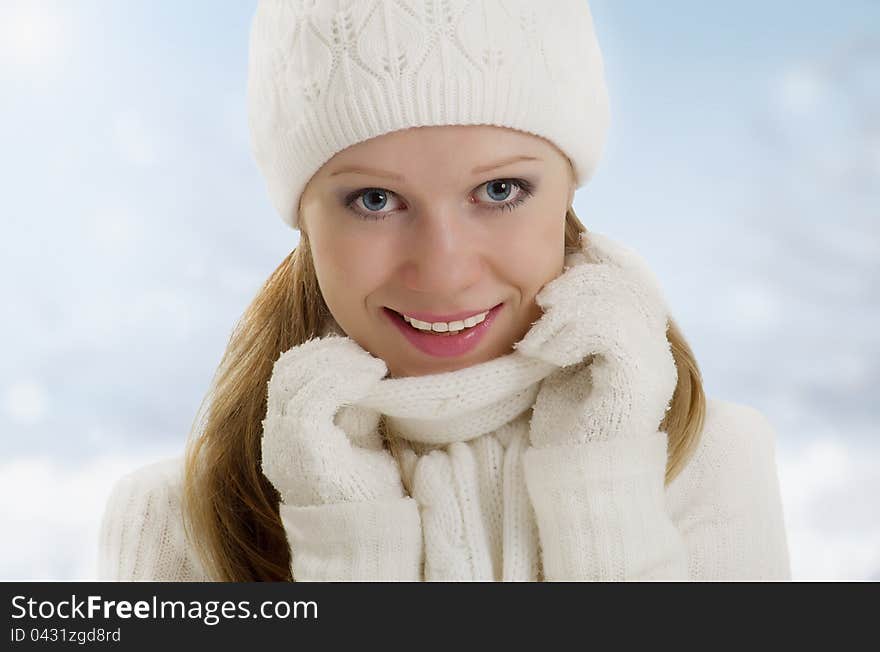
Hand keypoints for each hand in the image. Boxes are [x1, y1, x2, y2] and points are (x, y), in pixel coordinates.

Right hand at [260, 335, 405, 505]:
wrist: (368, 530)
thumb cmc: (368, 486)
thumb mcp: (358, 432)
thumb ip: (351, 401)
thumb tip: (363, 362)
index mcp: (285, 430)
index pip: (287, 373)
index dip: (319, 352)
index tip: (357, 348)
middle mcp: (276, 435)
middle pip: (286, 369)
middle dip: (327, 351)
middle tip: (365, 351)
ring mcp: (284, 442)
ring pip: (297, 377)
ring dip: (340, 361)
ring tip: (375, 365)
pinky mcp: (301, 448)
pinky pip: (315, 397)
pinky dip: (346, 378)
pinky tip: (373, 377)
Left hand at [514, 231, 677, 445]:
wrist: (576, 477)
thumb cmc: (564, 426)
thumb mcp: (566, 364)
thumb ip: (572, 327)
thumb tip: (555, 284)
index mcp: (640, 341)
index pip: (636, 279)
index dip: (612, 255)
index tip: (582, 243)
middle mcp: (654, 349)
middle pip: (630, 283)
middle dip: (585, 277)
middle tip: (547, 297)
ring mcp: (651, 364)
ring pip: (619, 300)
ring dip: (570, 305)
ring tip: (539, 330)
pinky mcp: (637, 379)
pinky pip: (608, 329)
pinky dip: (568, 333)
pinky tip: (543, 352)